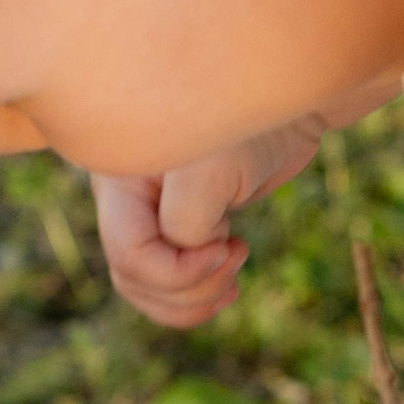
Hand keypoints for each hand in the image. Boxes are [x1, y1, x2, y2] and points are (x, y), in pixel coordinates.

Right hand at [89, 120, 323, 327]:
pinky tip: (228, 286)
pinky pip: (170, 286)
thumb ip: (185, 221)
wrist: (282, 103)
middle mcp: (126, 201)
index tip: (226, 247)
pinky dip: (199, 296)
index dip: (177, 273)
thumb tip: (185, 254)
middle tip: (236, 257)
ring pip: (149, 291)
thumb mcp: (211, 170)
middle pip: (133, 279)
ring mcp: (148, 218)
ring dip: (194, 299)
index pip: (129, 255)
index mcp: (121, 180)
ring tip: (234, 273)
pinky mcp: (177, 231)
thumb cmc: (247, 126)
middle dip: (188, 289)